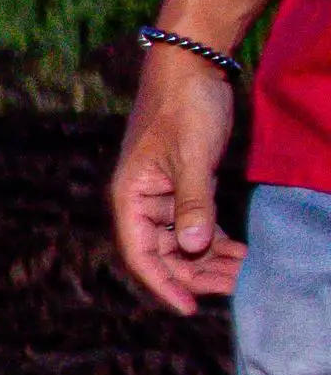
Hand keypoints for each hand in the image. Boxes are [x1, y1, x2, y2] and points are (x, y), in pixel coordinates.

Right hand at [112, 49, 245, 313]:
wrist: (191, 67)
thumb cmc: (184, 108)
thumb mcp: (192, 157)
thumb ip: (194, 203)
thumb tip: (196, 247)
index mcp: (130, 196)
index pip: (141, 253)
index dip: (164, 283)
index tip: (191, 307)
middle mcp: (142, 201)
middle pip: (164, 253)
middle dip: (196, 274)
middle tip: (234, 287)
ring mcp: (162, 195)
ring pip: (182, 241)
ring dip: (209, 259)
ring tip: (244, 271)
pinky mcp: (183, 185)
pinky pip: (196, 224)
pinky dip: (216, 239)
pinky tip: (240, 249)